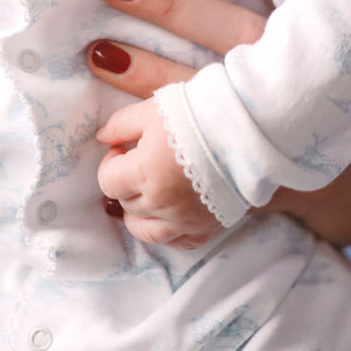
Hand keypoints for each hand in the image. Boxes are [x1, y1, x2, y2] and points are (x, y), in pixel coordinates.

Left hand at [96, 97, 220, 249]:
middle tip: (141, 161)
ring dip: (141, 211)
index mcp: (144, 173)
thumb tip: (102, 136)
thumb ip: (121, 124)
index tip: (124, 148)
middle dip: (127, 182)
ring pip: (146, 230)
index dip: (112, 162)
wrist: (248, 129)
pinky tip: (171, 213)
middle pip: (126, 204)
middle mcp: (162, 204)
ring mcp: (185, 220)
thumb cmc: (199, 113)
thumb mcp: (153, 109)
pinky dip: (169, 231)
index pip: (108, 181)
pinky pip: (178, 242)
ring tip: (151, 188)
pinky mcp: (207, 227)